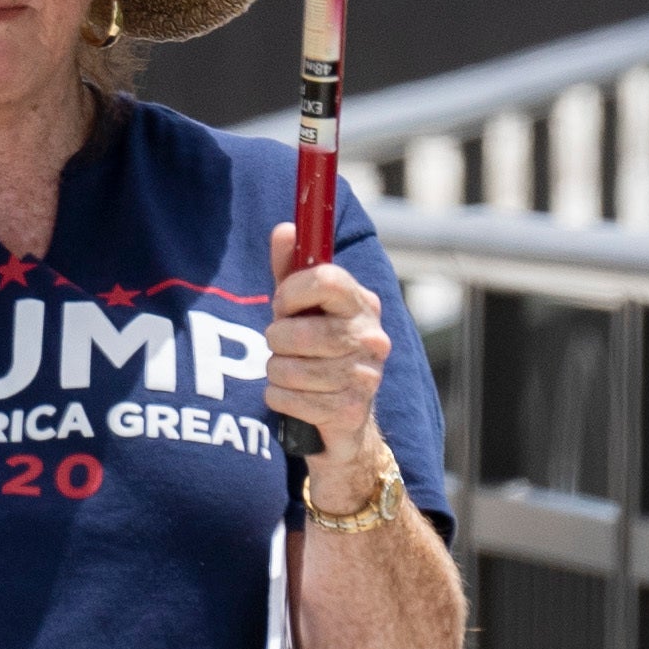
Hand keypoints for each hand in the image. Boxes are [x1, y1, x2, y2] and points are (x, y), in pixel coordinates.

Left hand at [263, 221, 392, 497]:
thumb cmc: (316, 349)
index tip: (282, 303)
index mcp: (361, 303)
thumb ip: (289, 269)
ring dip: (276, 372)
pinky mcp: (351, 410)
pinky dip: (279, 399)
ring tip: (290, 372)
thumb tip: (285, 230)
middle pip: (298, 331)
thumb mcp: (300, 307)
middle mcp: (372, 337)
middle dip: (277, 340)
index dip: (292, 291)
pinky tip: (295, 397)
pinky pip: (288, 398)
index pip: (326, 279)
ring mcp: (365, 375)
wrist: (344, 418)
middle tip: (283, 345)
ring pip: (288, 368)